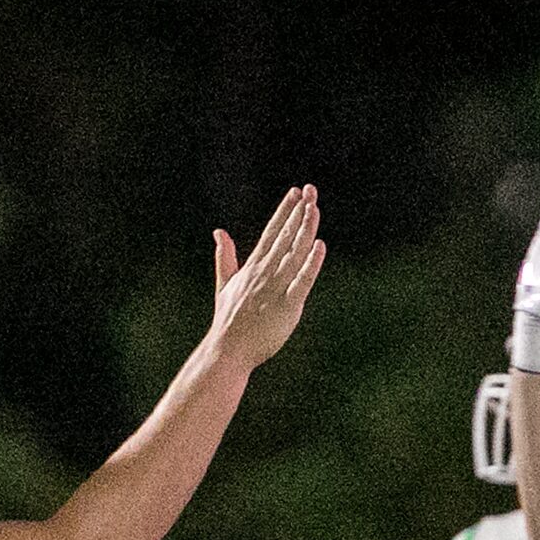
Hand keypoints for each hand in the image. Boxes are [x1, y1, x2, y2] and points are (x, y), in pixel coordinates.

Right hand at [206, 185, 325, 372]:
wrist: (227, 350)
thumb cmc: (228, 321)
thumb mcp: (224, 284)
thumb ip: (225, 257)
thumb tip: (219, 231)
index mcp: (252, 267)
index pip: (271, 232)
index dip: (284, 211)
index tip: (295, 193)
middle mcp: (264, 273)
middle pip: (285, 237)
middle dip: (298, 212)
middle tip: (311, 190)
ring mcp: (276, 288)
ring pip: (295, 253)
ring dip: (306, 230)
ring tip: (315, 208)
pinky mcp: (287, 307)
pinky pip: (302, 281)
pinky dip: (311, 264)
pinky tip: (320, 246)